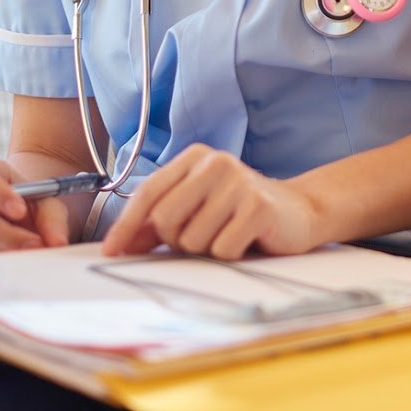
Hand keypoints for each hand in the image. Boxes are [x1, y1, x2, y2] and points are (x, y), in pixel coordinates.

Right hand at [0, 158, 69, 255]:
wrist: (16, 214)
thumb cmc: (28, 203)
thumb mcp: (46, 203)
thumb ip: (52, 219)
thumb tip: (57, 243)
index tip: (20, 211)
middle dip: (5, 235)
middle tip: (34, 245)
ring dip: (0, 253)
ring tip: (27, 256)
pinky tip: (7, 266)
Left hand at [100, 145, 321, 258]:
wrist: (299, 210)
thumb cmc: (240, 211)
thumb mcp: (197, 209)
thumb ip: (158, 223)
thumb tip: (119, 245)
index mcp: (196, 157)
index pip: (148, 192)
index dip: (126, 225)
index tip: (111, 252)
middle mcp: (217, 162)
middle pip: (165, 220)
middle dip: (176, 240)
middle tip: (201, 236)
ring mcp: (240, 183)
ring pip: (192, 240)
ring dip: (205, 249)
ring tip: (227, 234)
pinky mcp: (259, 207)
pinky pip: (221, 249)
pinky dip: (230, 253)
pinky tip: (246, 239)